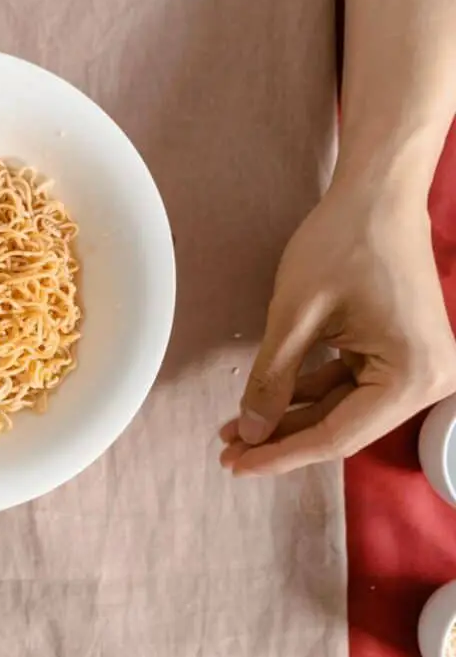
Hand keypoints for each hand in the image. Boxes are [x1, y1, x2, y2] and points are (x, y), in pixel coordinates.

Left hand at [220, 171, 455, 474]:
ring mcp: (419, 367)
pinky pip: (351, 385)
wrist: (378, 192)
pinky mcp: (402, 353)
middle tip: (226, 451)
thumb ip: (272, 380)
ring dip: (290, 418)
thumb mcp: (295, 317)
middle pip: (342, 427)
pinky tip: (266, 402)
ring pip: (344, 409)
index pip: (336, 436)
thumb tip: (249, 433)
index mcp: (413, 376)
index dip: (279, 453)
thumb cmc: (341, 243)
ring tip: (235, 429)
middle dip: (281, 437)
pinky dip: (310, 393)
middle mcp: (429, 381)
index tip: (234, 464)